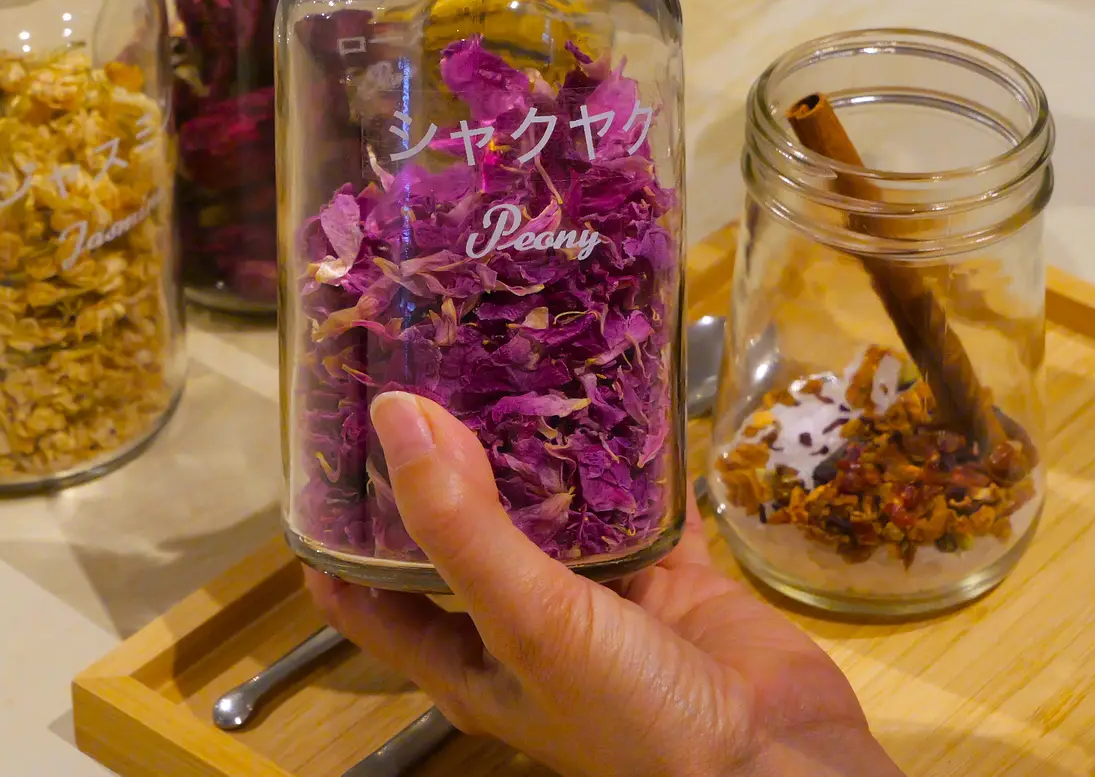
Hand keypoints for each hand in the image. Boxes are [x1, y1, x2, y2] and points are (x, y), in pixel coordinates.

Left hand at [305, 392, 900, 776]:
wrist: (776, 763)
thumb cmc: (631, 713)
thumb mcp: (528, 621)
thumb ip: (461, 524)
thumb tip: (393, 416)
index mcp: (467, 659)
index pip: (369, 594)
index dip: (336, 532)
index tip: (318, 444)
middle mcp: (524, 625)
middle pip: (464, 532)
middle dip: (443, 460)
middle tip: (420, 367)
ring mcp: (601, 600)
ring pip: (555, 508)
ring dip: (536, 445)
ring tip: (508, 358)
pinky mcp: (671, 578)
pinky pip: (643, 502)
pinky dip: (632, 452)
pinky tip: (618, 390)